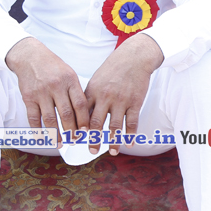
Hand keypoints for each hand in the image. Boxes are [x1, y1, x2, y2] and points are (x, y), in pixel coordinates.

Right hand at [5, 37, 89, 145]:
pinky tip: (42, 139)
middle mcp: (56, 86)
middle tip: (75, 140)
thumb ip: (76, 92)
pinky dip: (38, 131)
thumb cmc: (53, 67)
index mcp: (70, 80)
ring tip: (61, 144)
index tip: (86, 131)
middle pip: (66, 114)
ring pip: (50, 119)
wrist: (30, 56)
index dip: (84, 120)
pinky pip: (33, 118)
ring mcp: (41, 92)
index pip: (80, 104)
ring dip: (56, 135)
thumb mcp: (69, 74)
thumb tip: (84, 116)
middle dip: (72, 131)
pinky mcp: (28, 97)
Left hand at [84, 34, 163, 154]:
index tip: (76, 140)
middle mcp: (105, 97)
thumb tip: (81, 115)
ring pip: (115, 126)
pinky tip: (129, 142)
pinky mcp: (135, 102)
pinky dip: (130, 134)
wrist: (133, 58)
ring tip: (112, 152)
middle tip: (92, 151)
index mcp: (92, 92)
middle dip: (93, 140)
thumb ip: (89, 97)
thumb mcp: (96, 80)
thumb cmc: (113, 69)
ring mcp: (121, 101)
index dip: (78, 129)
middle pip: (96, 123)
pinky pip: (132, 122)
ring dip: (113, 141)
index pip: (82, 114)